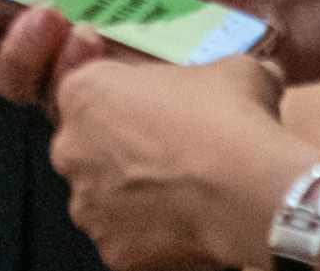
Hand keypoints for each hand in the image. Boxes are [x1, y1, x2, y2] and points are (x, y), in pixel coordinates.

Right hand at [0, 0, 298, 107]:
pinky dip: (89, 97)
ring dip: (41, 65)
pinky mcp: (128, 114)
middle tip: (20, 20)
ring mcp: (96, 81)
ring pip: (38, 92)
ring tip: (80, 35)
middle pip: (4, 56)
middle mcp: (66, 39)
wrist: (261, 7)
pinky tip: (116, 69)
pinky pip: (90, 119)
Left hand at [52, 50, 312, 270]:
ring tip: (181, 192)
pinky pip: (126, 239)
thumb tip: (244, 77)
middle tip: (169, 153)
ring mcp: (88, 204)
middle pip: (89, 147)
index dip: (126, 102)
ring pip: (104, 198)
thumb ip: (210, 74)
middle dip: (122, 151)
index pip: (89, 94)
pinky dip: (150, 235)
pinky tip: (185, 223)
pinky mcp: (112, 249)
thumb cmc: (231, 121)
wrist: (248, 189)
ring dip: (132, 195)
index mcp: (84, 93)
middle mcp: (71, 149)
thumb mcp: (229, 69)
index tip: (155, 111)